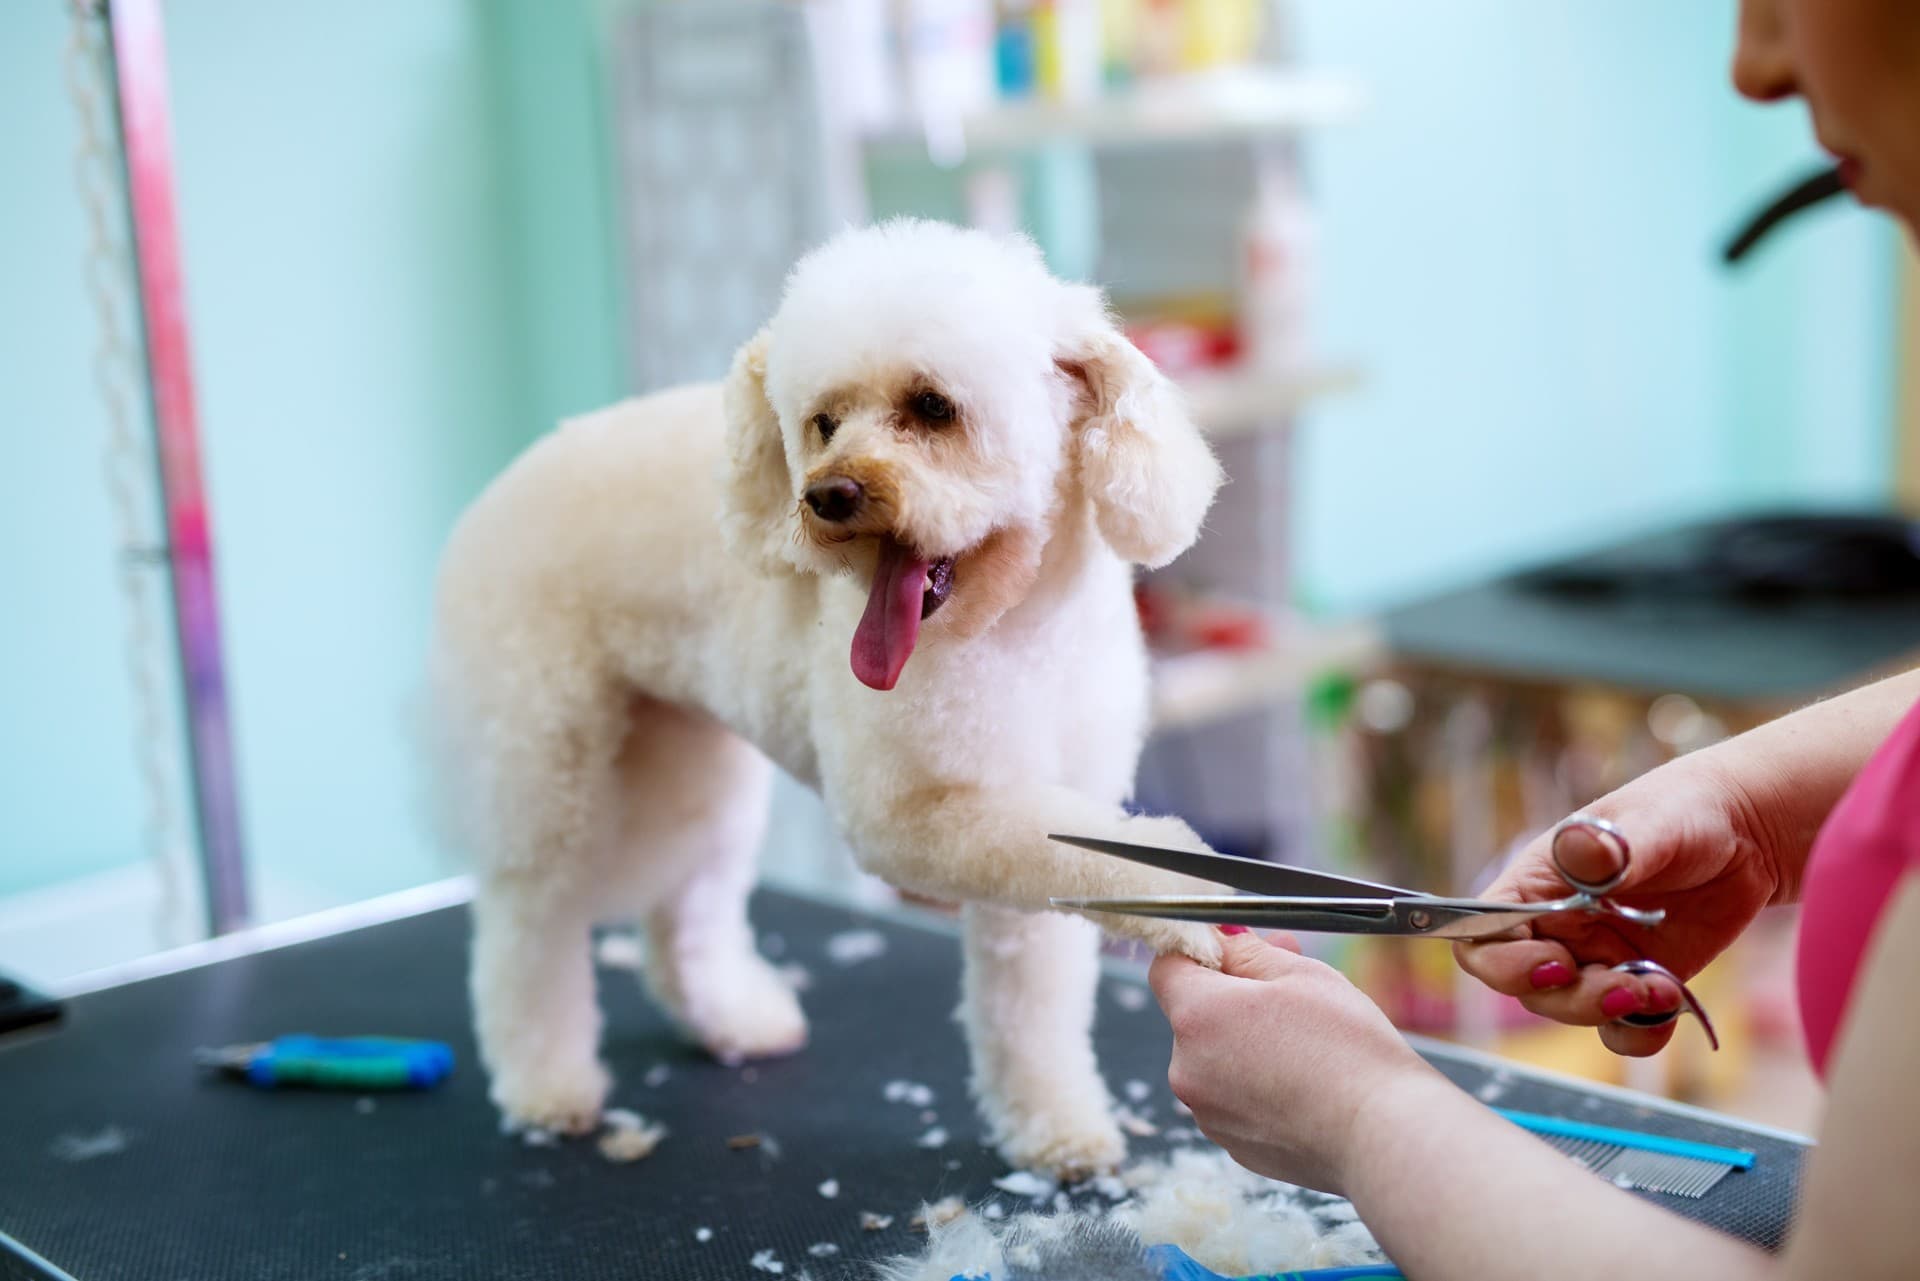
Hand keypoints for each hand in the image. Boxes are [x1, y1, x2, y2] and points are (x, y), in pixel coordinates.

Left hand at [1151, 930, 1436, 1194]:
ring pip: (1215, 1060)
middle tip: (1289, 986)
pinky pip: (1235, 1100)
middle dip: (1234, 997)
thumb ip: (1247, 951)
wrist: (1385, 1135)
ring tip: (1307, 1042)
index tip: (1236, 951)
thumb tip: (1221, 938)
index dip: (1201, 953)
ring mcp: (1209, 1115)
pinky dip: (1260, 1087)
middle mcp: (1187, 1070)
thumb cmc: (1348, 1050)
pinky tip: (1306, 1083)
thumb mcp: (1301, 975)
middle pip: (1193, 1017)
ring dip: (1247, 1043)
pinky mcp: (1236, 1147)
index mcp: (1196, 1017)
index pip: (1167, 968)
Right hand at [1454, 754, 1786, 1055]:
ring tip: (1664, 989)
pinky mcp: (1637, 981)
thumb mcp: (1651, 822)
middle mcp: (1557, 924)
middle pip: (1524, 986)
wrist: (1746, 832)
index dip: (1502, 962)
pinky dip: (1641, 1032)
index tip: (1555, 964)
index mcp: (1538, 882)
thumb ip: (1611, 846)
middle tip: (1623, 987)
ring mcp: (1596, 956)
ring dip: (1609, 1013)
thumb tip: (1578, 848)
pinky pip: (1622, 1027)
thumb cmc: (1684, 809)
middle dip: (1569, 999)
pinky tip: (1671, 1007)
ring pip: (1570, 1010)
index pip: (1482, 932)